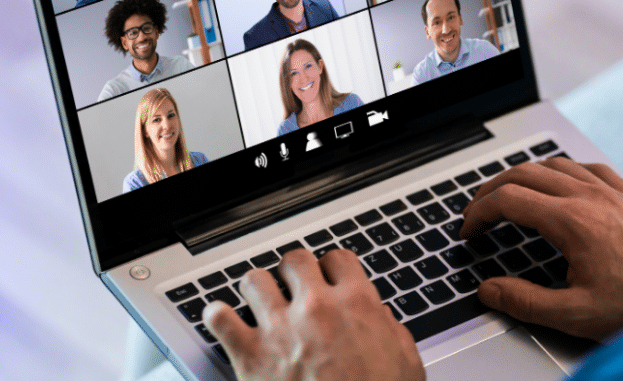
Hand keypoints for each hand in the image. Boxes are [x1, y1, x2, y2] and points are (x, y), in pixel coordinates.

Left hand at [203, 248, 424, 380]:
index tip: (326, 278)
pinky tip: (223, 321)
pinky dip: (218, 317)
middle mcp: (317, 309)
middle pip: (294, 260)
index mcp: (356, 305)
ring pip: (254, 280)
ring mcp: (280, 329)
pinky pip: (220, 318)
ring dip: (256, 290)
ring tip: (258, 302)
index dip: (331, 269)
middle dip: (293, 273)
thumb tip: (379, 316)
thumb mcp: (405, 363)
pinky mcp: (251, 356)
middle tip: (292, 288)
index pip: (337, 259)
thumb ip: (389, 330)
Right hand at [460, 157, 622, 340]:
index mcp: (573, 221)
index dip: (479, 213)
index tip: (469, 230)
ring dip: (523, 176)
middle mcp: (590, 197)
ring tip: (508, 195)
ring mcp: (611, 193)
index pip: (508, 200)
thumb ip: (525, 302)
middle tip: (477, 211)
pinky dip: (562, 171)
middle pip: (524, 174)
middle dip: (492, 190)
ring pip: (554, 164)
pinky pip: (587, 168)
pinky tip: (560, 184)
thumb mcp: (575, 314)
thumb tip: (490, 290)